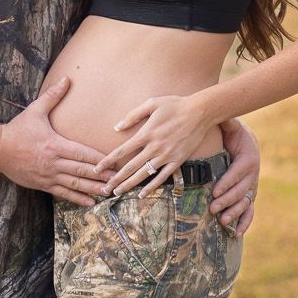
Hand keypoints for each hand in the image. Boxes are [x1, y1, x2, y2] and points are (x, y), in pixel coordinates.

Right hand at [0, 79, 109, 205]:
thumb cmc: (18, 129)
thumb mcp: (35, 110)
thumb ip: (53, 96)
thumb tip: (67, 78)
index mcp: (55, 144)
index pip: (82, 153)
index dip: (100, 159)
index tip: (114, 162)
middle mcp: (53, 162)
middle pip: (82, 170)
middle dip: (101, 176)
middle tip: (118, 180)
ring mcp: (47, 175)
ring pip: (74, 184)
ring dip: (92, 189)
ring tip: (108, 193)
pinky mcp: (42, 184)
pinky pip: (62, 193)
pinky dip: (77, 198)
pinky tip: (90, 203)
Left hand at [98, 94, 218, 196]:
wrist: (200, 112)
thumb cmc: (175, 105)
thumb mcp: (152, 103)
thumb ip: (133, 115)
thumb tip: (116, 127)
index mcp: (146, 133)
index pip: (121, 151)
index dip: (107, 161)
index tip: (97, 169)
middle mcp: (154, 147)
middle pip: (130, 167)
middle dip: (116, 179)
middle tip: (104, 188)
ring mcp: (166, 155)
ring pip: (144, 174)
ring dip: (130, 185)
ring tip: (118, 193)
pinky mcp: (177, 161)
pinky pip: (163, 177)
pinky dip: (152, 187)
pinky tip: (142, 194)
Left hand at [212, 119, 258, 234]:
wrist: (244, 142)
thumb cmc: (233, 134)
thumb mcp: (231, 126)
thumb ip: (226, 122)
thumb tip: (220, 114)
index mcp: (248, 157)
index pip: (238, 172)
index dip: (227, 182)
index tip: (214, 191)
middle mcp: (253, 174)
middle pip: (241, 190)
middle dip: (227, 200)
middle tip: (212, 208)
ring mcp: (252, 186)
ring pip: (245, 202)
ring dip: (235, 213)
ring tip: (222, 222)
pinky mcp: (249, 195)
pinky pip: (249, 211)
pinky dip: (245, 222)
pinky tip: (236, 234)